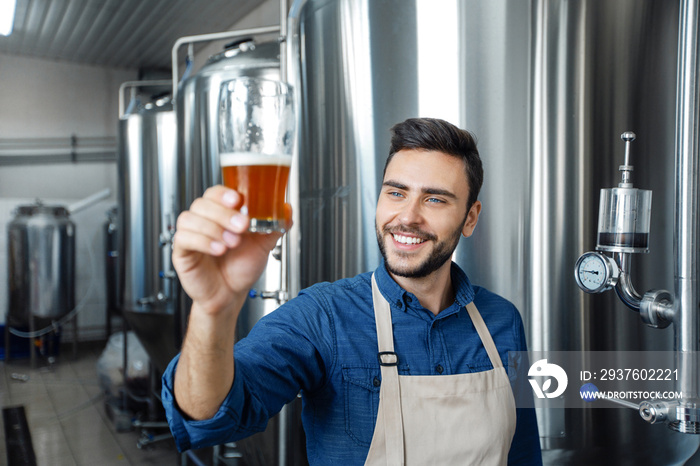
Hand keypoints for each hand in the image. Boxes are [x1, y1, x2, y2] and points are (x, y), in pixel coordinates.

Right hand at [171, 185, 291, 315]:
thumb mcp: (263, 245)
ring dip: (213, 228)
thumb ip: (275, 227)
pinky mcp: (181, 252)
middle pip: (202, 203)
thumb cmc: (241, 268)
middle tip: (241, 226)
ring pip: (190, 218)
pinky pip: (182, 238)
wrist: (230, 295)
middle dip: (223, 213)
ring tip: (231, 243)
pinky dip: (201, 241)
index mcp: (221, 214)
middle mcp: (204, 221)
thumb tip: (288, 211)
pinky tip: (217, 249)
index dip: (224, 193)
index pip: (215, 192)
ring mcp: (191, 235)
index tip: (238, 199)